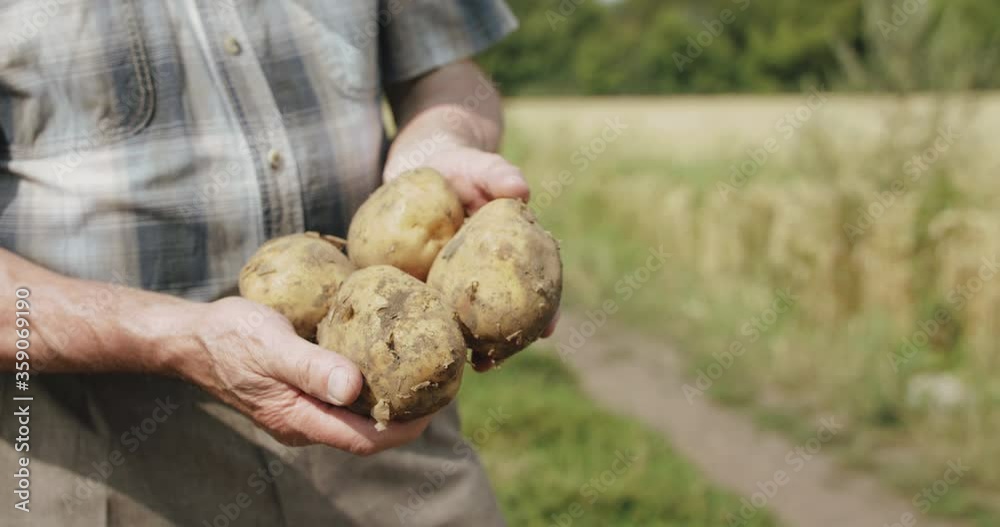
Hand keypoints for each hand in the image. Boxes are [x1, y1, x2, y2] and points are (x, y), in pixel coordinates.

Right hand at [175, 297, 429, 454]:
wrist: (192, 336)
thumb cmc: (231, 337)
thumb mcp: (273, 346)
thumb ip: (312, 368)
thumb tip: (355, 388)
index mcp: (298, 419)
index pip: (363, 439)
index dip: (404, 428)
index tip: (436, 406)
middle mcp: (303, 421)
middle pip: (364, 432)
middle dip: (404, 415)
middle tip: (438, 387)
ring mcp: (300, 409)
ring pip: (354, 416)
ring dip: (387, 401)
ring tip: (419, 375)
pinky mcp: (299, 392)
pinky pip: (341, 398)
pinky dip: (367, 386)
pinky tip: (383, 362)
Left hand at [385, 145, 560, 346]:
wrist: (420, 166)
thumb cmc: (457, 165)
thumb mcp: (476, 165)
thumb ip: (496, 173)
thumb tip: (520, 188)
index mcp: (509, 252)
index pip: (535, 283)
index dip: (544, 309)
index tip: (547, 331)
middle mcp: (486, 272)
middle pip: (501, 313)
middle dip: (500, 341)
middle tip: (491, 362)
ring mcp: (453, 280)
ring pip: (463, 318)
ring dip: (461, 342)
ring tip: (455, 366)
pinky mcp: (422, 280)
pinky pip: (423, 304)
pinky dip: (420, 322)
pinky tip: (410, 341)